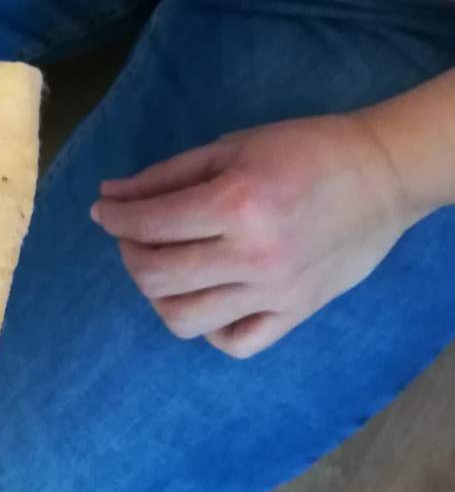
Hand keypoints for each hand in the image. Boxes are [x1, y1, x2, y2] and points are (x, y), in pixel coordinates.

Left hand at [91, 113, 415, 357]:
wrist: (384, 175)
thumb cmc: (306, 151)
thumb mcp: (232, 148)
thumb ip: (165, 177)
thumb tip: (108, 199)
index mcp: (237, 203)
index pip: (149, 225)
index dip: (115, 218)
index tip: (106, 212)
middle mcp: (253, 255)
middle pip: (155, 278)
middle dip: (131, 255)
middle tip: (136, 238)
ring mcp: (275, 293)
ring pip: (184, 319)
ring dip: (159, 295)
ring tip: (168, 269)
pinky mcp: (296, 315)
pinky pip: (234, 343)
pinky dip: (209, 328)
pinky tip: (210, 298)